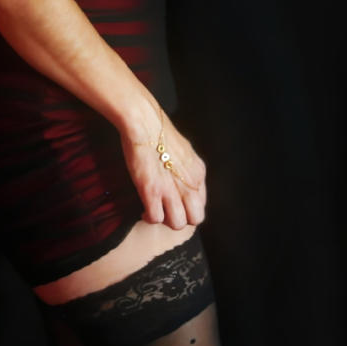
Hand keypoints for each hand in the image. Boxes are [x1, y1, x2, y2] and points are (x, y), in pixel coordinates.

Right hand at [120, 110, 206, 230]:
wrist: (145, 122)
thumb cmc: (158, 131)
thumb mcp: (183, 150)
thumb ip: (186, 168)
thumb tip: (180, 176)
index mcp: (198, 173)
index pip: (201, 203)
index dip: (188, 207)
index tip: (176, 204)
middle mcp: (190, 184)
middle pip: (195, 218)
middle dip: (181, 218)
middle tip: (167, 211)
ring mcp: (172, 189)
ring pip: (177, 223)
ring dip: (165, 220)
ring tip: (155, 211)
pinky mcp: (152, 191)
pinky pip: (156, 218)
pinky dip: (149, 217)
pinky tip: (144, 209)